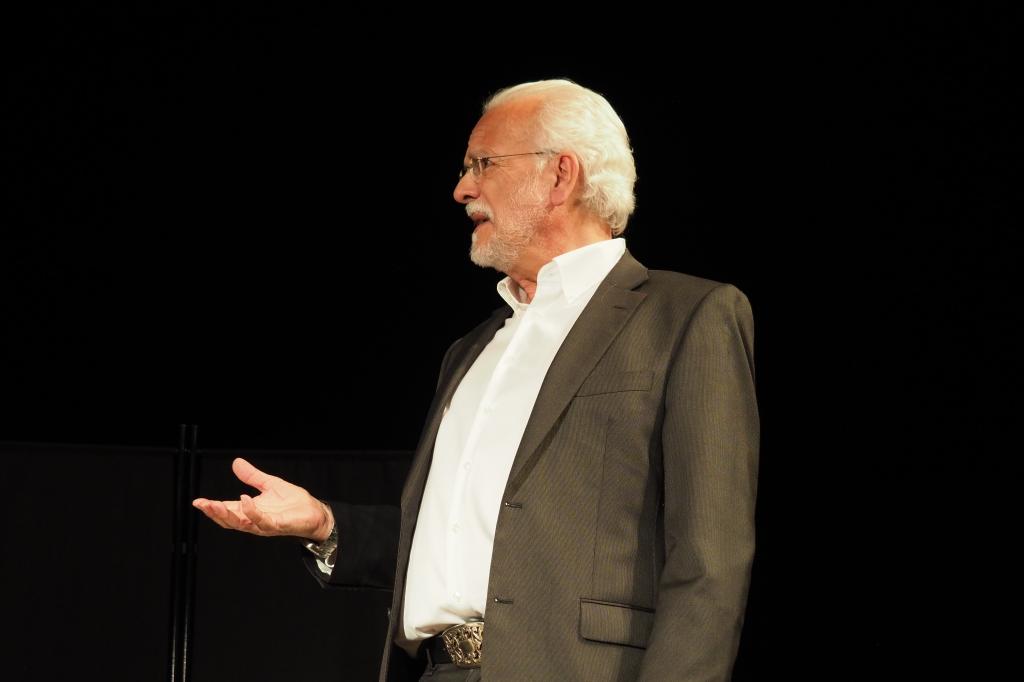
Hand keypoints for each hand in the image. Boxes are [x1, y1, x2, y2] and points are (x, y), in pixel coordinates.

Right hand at [192, 457, 333, 541]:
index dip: (212, 507)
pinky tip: (245, 500)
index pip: (227, 510)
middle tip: (202, 504)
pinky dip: (252, 512)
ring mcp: (265, 524)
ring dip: (227, 515)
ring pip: (241, 523)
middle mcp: (255, 520)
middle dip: (214, 513)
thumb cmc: (294, 503)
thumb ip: (252, 476)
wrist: (315, 513)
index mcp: (250, 510)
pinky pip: (262, 521)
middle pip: (230, 520)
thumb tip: (236, 463)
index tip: (198, 501)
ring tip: (216, 504)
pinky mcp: (278, 525)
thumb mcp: (270, 484)